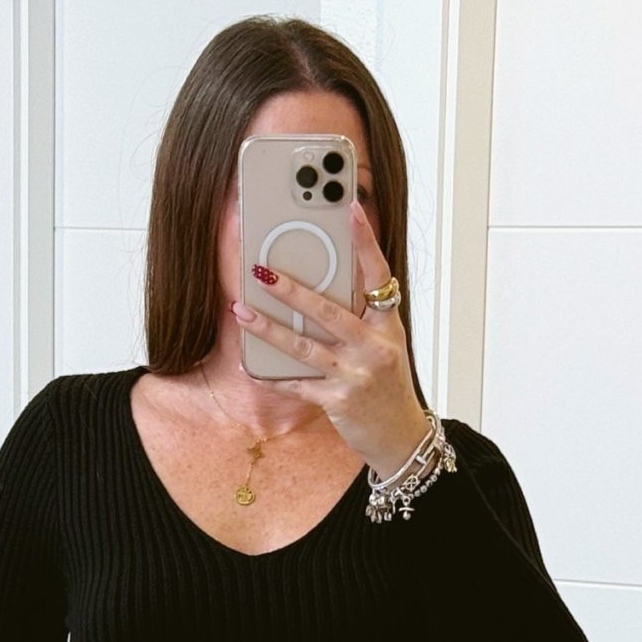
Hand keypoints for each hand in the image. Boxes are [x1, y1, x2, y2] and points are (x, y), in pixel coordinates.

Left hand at [230, 199, 428, 479]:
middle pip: (328, 311)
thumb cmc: (387, 384)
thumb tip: (317, 286)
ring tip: (241, 310)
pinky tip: (249, 365)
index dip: (364, 240)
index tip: (350, 206)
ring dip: (268, 328)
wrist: (400, 436)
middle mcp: (374, 347)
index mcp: (387, 325)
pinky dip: (272, 375)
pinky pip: (298, 384)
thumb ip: (359, 316)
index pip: (378, 274)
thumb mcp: (383, 344)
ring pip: (304, 347)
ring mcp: (356, 375)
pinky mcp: (339, 401)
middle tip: (261, 270)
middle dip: (291, 290)